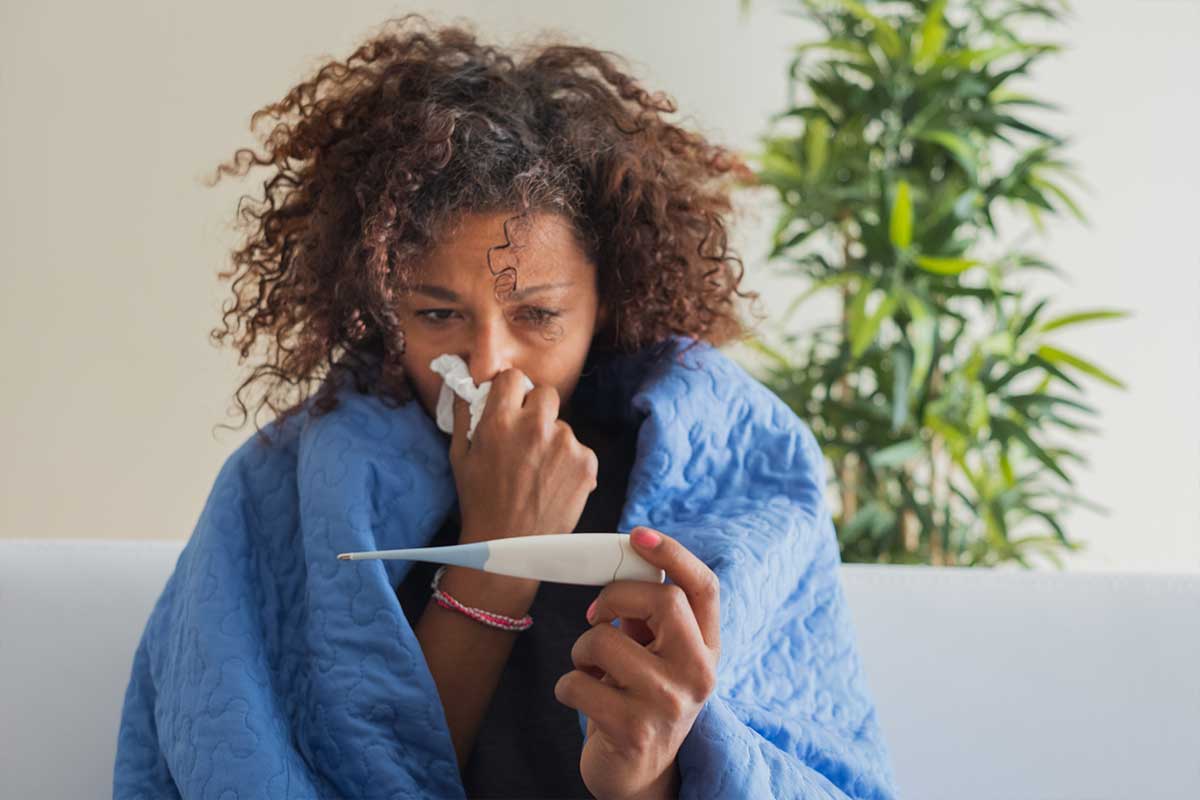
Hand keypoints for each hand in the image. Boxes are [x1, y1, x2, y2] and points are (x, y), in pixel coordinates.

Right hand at [449, 367, 598, 543]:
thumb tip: (462, 385)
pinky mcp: (586, 463)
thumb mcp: (460, 456)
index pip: (512, 377)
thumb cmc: (480, 501)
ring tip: (538, 472)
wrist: (510, 546)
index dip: (511, 390)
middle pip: (546, 393)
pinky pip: (580, 450)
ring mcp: (565, 444)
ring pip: (563, 426)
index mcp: (500, 421)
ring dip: (553, 441)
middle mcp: (535, 426)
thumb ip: (463, 415)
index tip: (510, 404)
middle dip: (537, 408)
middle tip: (528, 436)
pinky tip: (554, 484)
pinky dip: (570, 463)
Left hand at [554, 527, 721, 799]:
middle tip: (595, 616)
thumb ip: (649, 614)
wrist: (638, 775)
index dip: (674, 553)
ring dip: (581, 649)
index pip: (704, 588)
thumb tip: (626, 561)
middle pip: (663, 601)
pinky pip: (577, 682)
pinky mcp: (634, 731)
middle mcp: (699, 674)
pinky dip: (566, 685)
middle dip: (613, 597)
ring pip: (606, 640)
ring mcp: (670, 704)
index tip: (639, 534)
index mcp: (707, 648)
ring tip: (589, 669)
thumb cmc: (639, 700)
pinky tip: (580, 698)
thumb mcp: (654, 655)